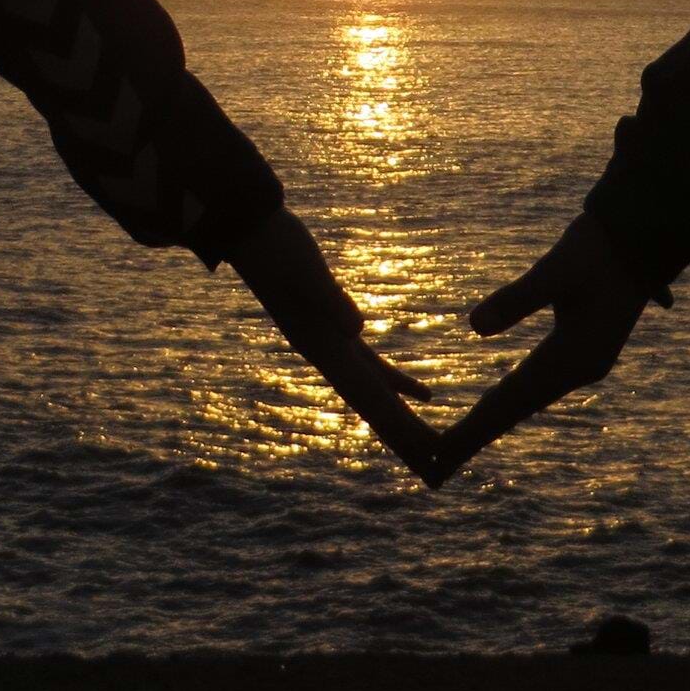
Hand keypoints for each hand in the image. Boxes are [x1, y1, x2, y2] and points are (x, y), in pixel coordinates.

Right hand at [228, 208, 443, 481]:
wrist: (252, 230)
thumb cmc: (276, 250)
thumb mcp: (306, 274)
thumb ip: (331, 301)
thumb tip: (357, 331)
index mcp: (323, 348)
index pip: (367, 398)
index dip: (395, 426)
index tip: (423, 454)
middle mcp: (327, 354)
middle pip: (373, 403)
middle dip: (403, 432)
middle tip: (437, 460)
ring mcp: (330, 342)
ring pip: (375, 389)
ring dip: (401, 414)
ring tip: (432, 436)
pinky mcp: (335, 325)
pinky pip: (373, 365)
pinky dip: (395, 381)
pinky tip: (416, 389)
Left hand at [432, 211, 663, 480]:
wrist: (645, 235)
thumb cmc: (601, 247)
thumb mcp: (557, 269)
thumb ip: (516, 299)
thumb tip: (473, 326)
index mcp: (573, 358)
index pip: (509, 401)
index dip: (472, 429)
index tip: (439, 457)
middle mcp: (579, 370)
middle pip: (516, 409)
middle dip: (476, 436)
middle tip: (434, 468)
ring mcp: (583, 363)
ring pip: (527, 399)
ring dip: (492, 421)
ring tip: (458, 446)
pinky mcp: (582, 350)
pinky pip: (536, 384)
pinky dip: (510, 398)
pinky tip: (496, 404)